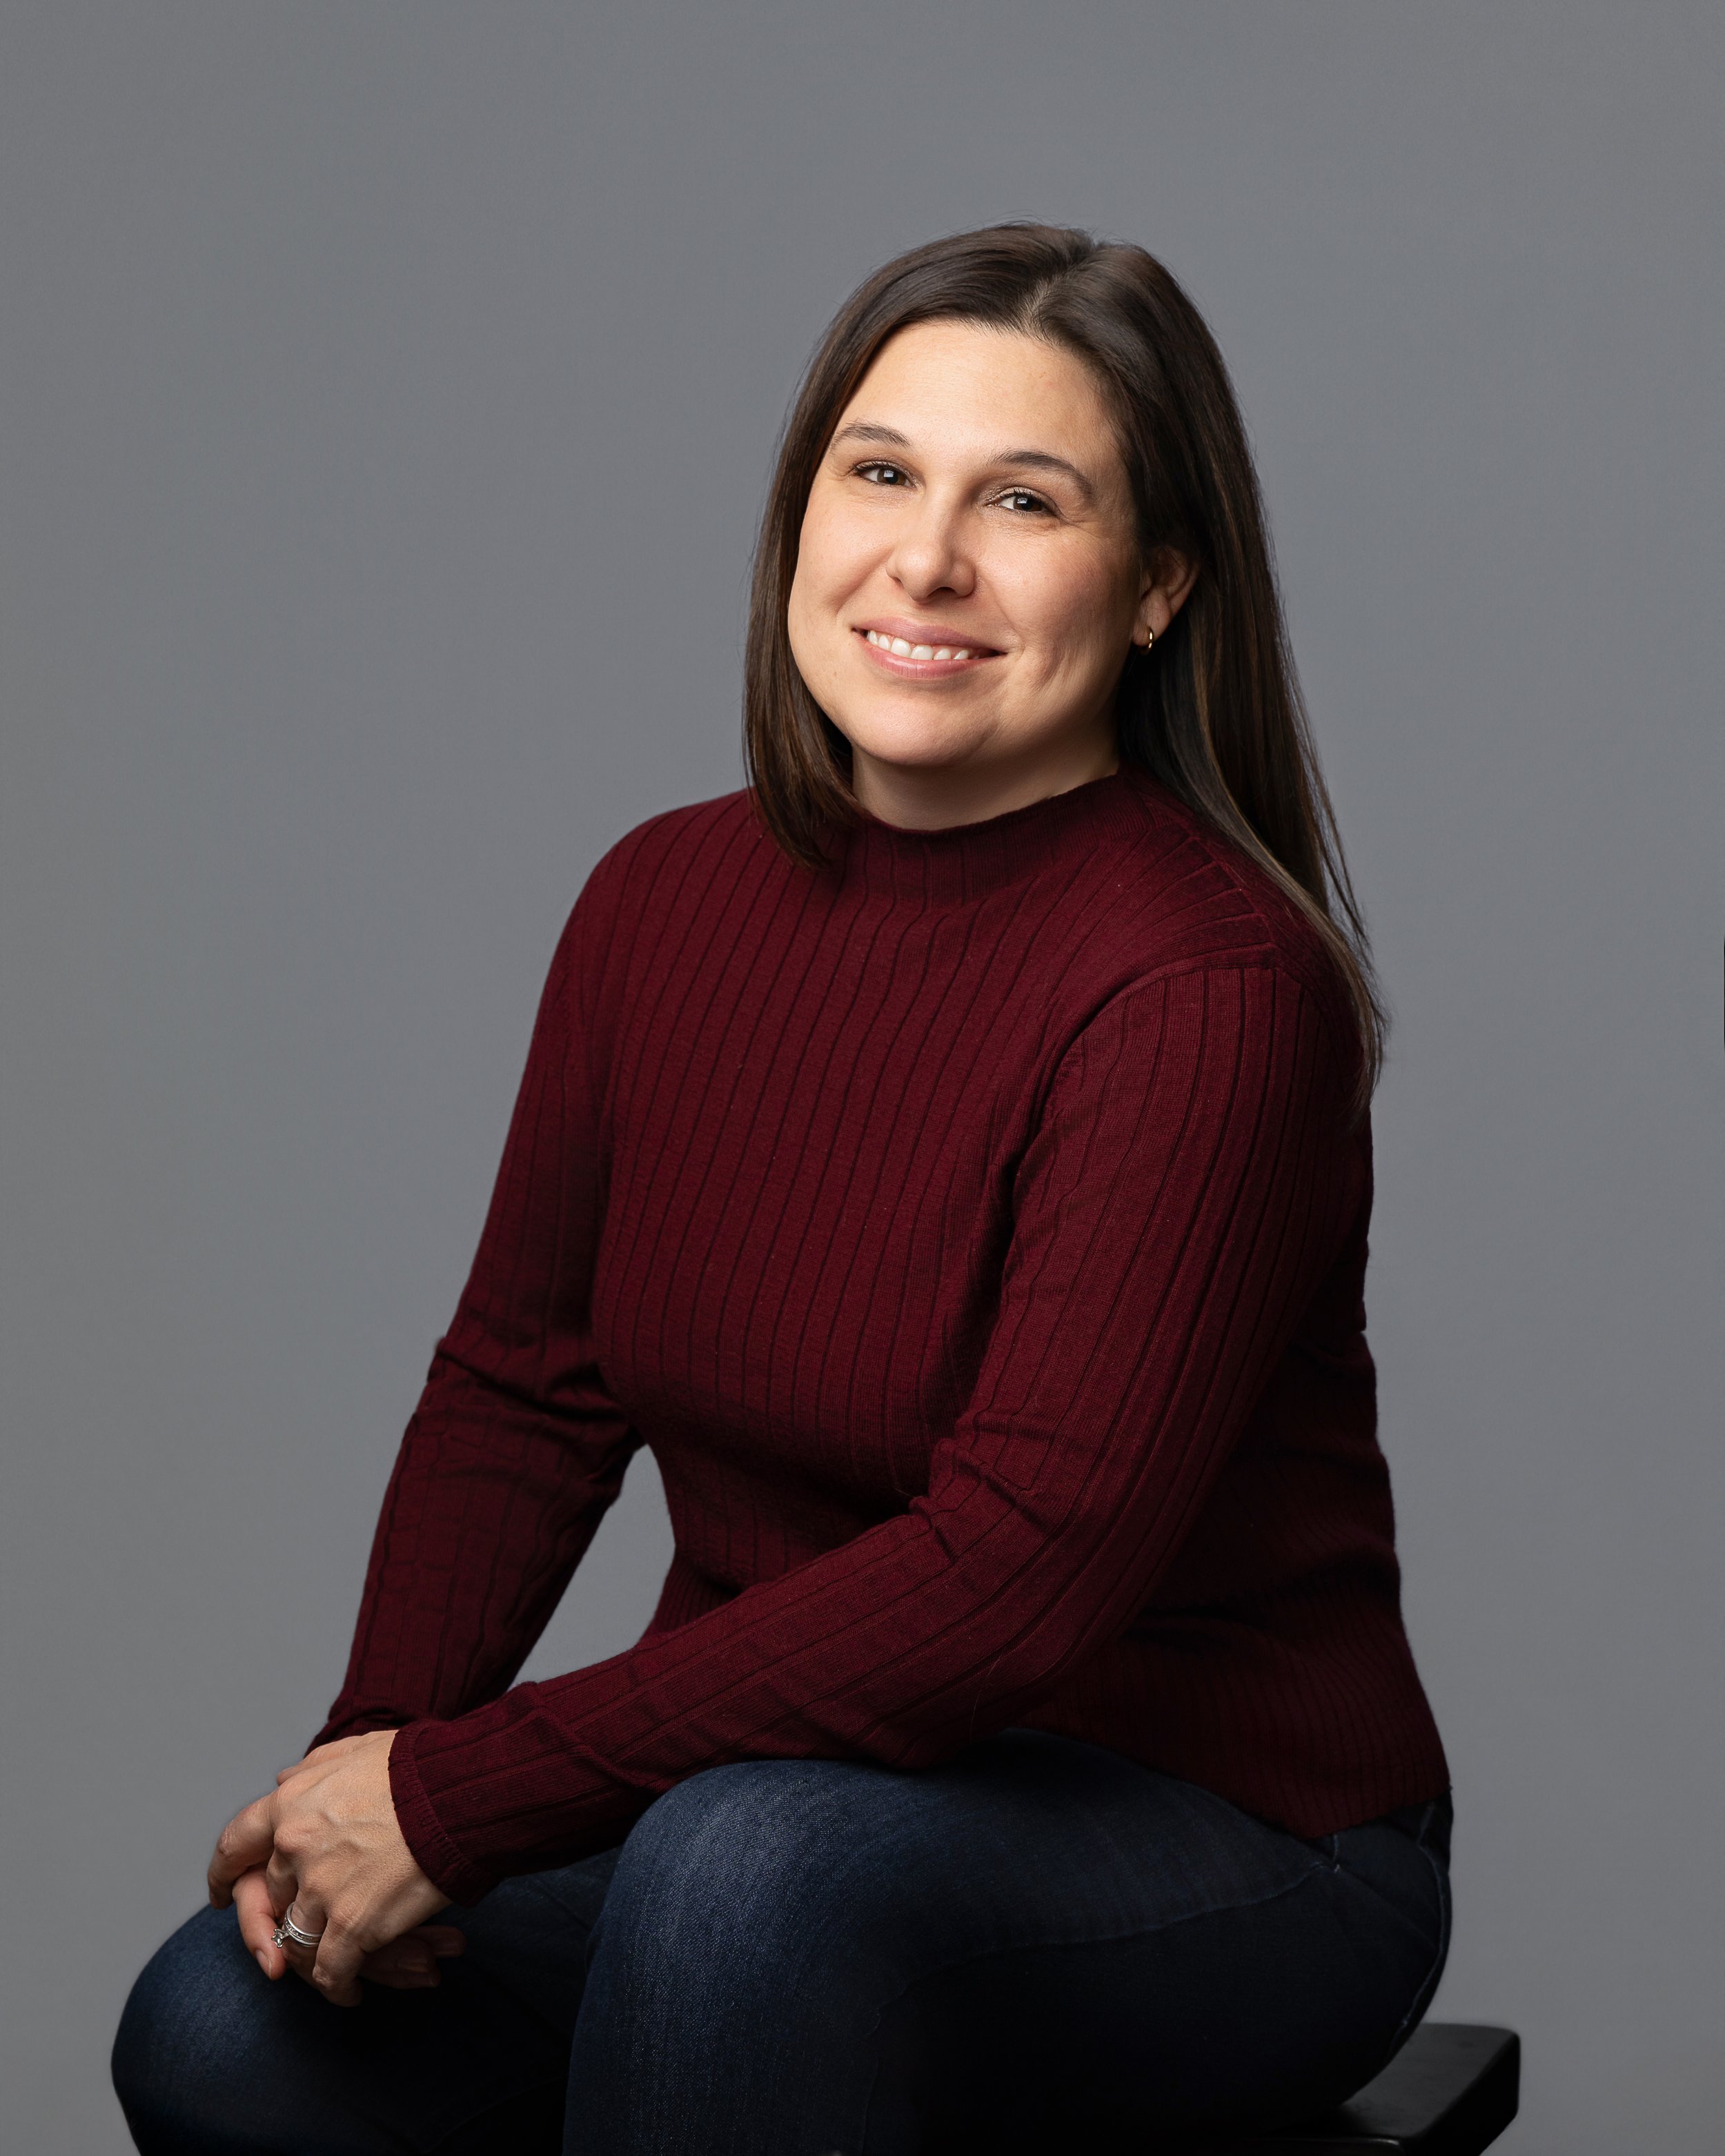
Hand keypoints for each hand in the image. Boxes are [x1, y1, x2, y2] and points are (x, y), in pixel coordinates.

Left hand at [208, 1730, 450, 2005]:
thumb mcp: (356, 1751)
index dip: (224, 1872)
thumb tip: (284, 1781)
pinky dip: (338, 1986)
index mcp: (292, 1804)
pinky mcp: (352, 1926)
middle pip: (277, 1893)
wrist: (462, 1793)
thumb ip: (313, 1769)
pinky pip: (330, 1971)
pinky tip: (350, 1991)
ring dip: (315, 1953)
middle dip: (296, 1908)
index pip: (236, 1843)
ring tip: (337, 1967)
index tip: (221, 1892)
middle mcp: (295, 1848)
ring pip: (299, 1937)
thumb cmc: (418, 1767)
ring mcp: (321, 1890)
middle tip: (321, 1921)